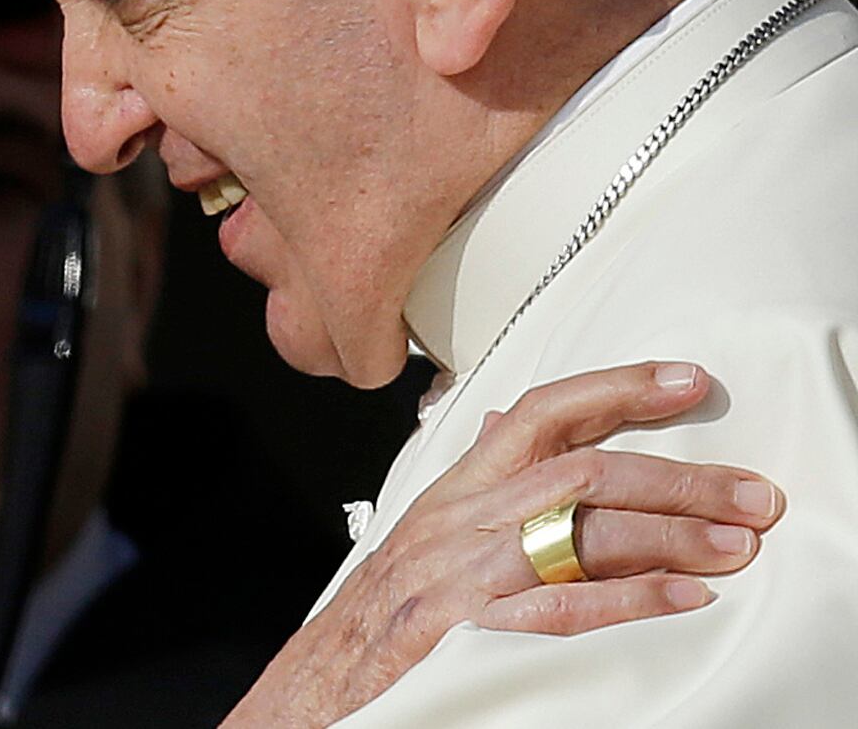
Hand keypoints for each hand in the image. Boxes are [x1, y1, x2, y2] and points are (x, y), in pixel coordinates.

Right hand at [224, 361, 783, 726]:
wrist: (318, 688)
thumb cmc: (377, 618)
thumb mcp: (423, 532)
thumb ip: (476, 479)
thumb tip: (510, 412)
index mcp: (455, 491)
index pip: (538, 413)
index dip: (615, 388)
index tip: (685, 381)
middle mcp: (460, 520)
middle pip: (581, 469)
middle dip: (678, 477)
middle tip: (751, 493)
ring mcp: (463, 574)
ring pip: (578, 528)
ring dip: (671, 534)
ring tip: (735, 545)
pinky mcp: (468, 632)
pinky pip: (560, 606)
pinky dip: (629, 599)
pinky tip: (683, 598)